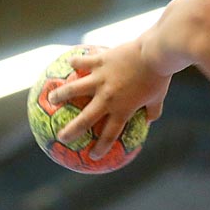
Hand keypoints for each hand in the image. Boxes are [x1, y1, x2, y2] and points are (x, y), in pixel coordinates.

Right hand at [46, 41, 169, 158]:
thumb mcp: (158, 98)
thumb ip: (152, 111)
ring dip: (60, 95)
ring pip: (74, 89)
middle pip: (84, 119)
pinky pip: (83, 62)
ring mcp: (100, 79)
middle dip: (71, 131)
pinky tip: (69, 62)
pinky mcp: (99, 61)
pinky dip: (76, 62)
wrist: (154, 53)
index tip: (93, 156)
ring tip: (50, 98)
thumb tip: (150, 120)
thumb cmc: (159, 77)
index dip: (100, 148)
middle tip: (61, 137)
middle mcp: (107, 98)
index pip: (109, 135)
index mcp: (122, 110)